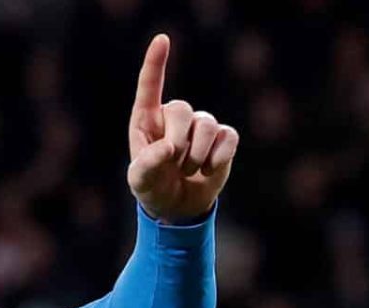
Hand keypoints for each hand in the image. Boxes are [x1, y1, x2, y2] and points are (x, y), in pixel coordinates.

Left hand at [127, 34, 238, 224]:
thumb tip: (168, 148)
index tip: (162, 39)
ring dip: (197, 154)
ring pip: (206, 124)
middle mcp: (174, 117)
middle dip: (179, 141)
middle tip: (174, 164)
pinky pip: (228, 137)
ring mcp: (200, 126)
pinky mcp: (222, 139)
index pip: (150, 86)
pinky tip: (209, 170)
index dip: (156, 62)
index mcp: (147, 119)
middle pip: (182, 109)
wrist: (178, 207)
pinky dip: (219, 156)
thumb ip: (146, 164)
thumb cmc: (152, 188)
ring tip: (188, 171)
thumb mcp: (140, 182)